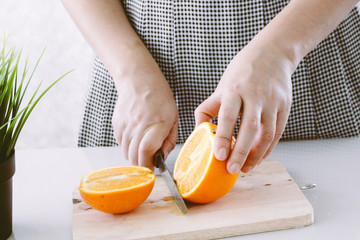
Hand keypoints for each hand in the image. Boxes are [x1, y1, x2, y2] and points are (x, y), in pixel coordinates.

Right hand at [112, 69, 177, 170]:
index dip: (149, 164)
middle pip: (134, 156)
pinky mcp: (117, 123)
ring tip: (143, 150)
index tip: (154, 168)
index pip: (147, 150)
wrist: (139, 80)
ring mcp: (125, 124)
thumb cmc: (160, 97)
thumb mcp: (173, 117)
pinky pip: (120, 143)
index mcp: (157, 122)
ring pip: (126, 152)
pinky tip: (135, 139)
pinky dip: (127, 147)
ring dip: (134, 157)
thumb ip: (169, 140)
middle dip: (142, 165)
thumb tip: (162, 158)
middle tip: (150, 162)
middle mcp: (139, 124)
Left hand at [195, 42, 292, 173]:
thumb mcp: (221, 85)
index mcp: (235, 89)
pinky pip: (277, 132)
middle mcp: (255, 95)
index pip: (228, 116)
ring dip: (256, 155)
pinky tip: (259, 157)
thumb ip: (209, 108)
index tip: (218, 155)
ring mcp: (273, 101)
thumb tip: (199, 131)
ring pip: (267, 134)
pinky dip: (268, 148)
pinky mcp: (285, 106)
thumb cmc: (242, 72)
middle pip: (250, 128)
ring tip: (245, 168)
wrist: (273, 53)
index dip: (223, 137)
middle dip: (241, 152)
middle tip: (232, 170)